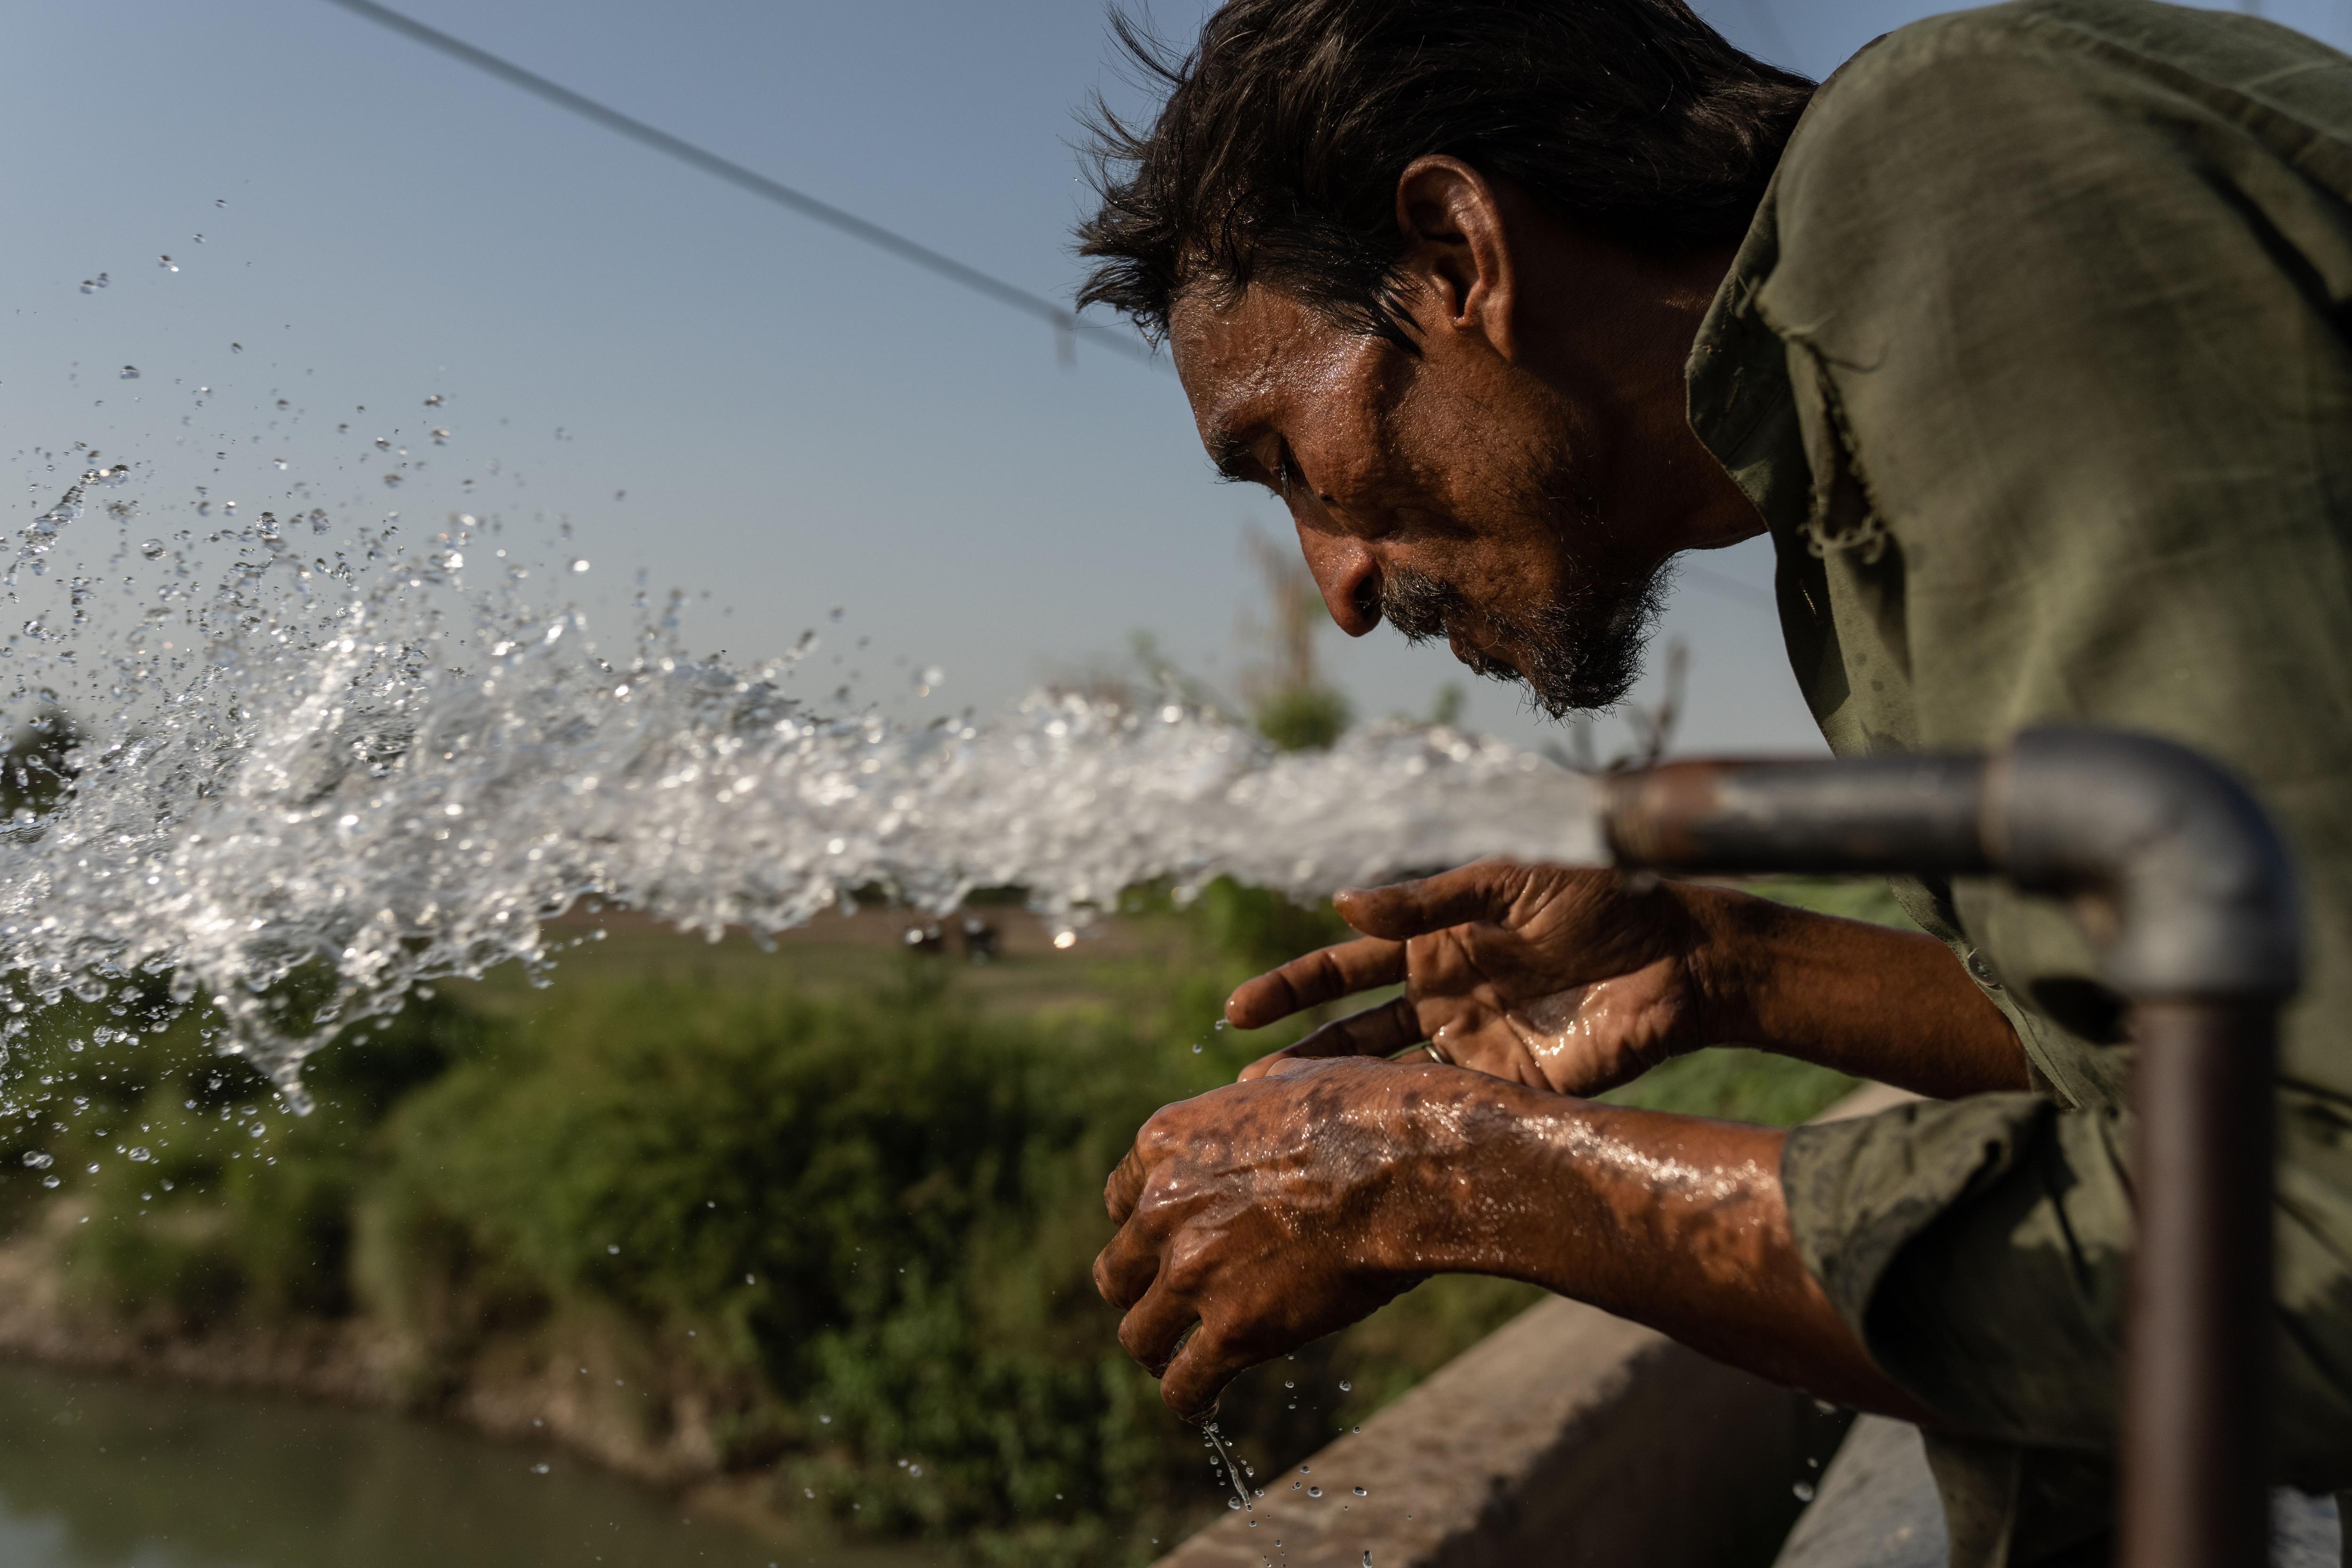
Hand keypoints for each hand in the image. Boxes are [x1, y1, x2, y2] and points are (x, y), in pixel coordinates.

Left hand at [1091, 1057, 1474, 1420]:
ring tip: (1179, 1362)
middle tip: (1172, 1307)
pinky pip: (1184, 1384)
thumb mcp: (1289, 1079)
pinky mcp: (1233, 1328)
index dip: (1145, 1228)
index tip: (1169, 1246)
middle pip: (1119, 1271)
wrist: (1404, 1164)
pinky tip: (1206, 1405)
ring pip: (1139, 1334)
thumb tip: (1254, 1089)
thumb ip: (1252, 1094)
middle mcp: (1162, 1206)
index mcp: (1166, 1142)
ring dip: (1158, 1347)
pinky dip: (1191, 1399)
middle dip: (1144, 1290)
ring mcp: (1192, 1270)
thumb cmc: (1365, 1112)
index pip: (1120, 1200)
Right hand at [1227, 861, 1723, 1097]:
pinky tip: (1367, 1145)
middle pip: (1353, 1033)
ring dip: (1339, 1099)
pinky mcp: (1512, 1091)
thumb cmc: (1599, 897)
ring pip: (1388, 1081)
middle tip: (1244, 1088)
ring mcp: (1473, 1048)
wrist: (1683, 955)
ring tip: (1284, 1124)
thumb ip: (1429, 900)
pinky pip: (1448, 1113)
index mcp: (1435, 944)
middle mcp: (1441, 998)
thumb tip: (1343, 902)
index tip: (1238, 1010)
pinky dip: (1406, 1128)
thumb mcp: (1507, 880)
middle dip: (1300, 1056)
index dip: (1292, 988)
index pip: (1345, 967)